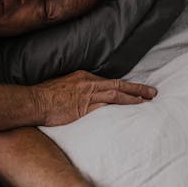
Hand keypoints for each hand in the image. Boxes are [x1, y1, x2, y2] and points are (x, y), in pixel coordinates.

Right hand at [33, 70, 156, 125]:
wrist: (34, 102)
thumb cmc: (44, 97)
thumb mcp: (62, 87)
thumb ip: (75, 91)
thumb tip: (81, 97)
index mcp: (83, 77)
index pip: (109, 82)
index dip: (125, 87)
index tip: (136, 91)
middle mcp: (88, 83)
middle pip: (118, 85)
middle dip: (137, 89)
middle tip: (153, 93)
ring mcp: (88, 94)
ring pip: (117, 93)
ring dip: (134, 97)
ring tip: (149, 100)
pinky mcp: (85, 106)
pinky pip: (108, 105)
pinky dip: (123, 105)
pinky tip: (133, 108)